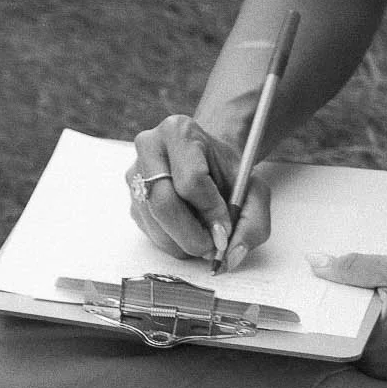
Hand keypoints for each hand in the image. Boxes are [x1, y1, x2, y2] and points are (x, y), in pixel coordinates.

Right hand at [127, 114, 271, 270]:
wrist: (207, 163)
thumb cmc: (227, 173)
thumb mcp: (253, 191)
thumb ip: (253, 222)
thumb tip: (231, 255)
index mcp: (179, 132)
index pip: (191, 180)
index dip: (211, 212)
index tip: (225, 228)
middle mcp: (149, 148)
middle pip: (163, 203)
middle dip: (192, 235)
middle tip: (213, 246)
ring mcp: (135, 175)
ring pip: (156, 225)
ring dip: (185, 243)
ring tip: (205, 234)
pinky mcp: (132, 201)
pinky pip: (152, 234)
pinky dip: (175, 243)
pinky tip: (190, 229)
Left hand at [308, 252, 386, 383]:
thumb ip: (355, 268)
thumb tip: (316, 264)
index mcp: (375, 341)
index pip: (332, 331)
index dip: (327, 313)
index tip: (325, 298)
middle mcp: (383, 367)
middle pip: (346, 346)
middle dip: (348, 325)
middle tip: (357, 303)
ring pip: (365, 358)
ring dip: (366, 339)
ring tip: (385, 316)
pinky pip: (385, 366)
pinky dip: (385, 350)